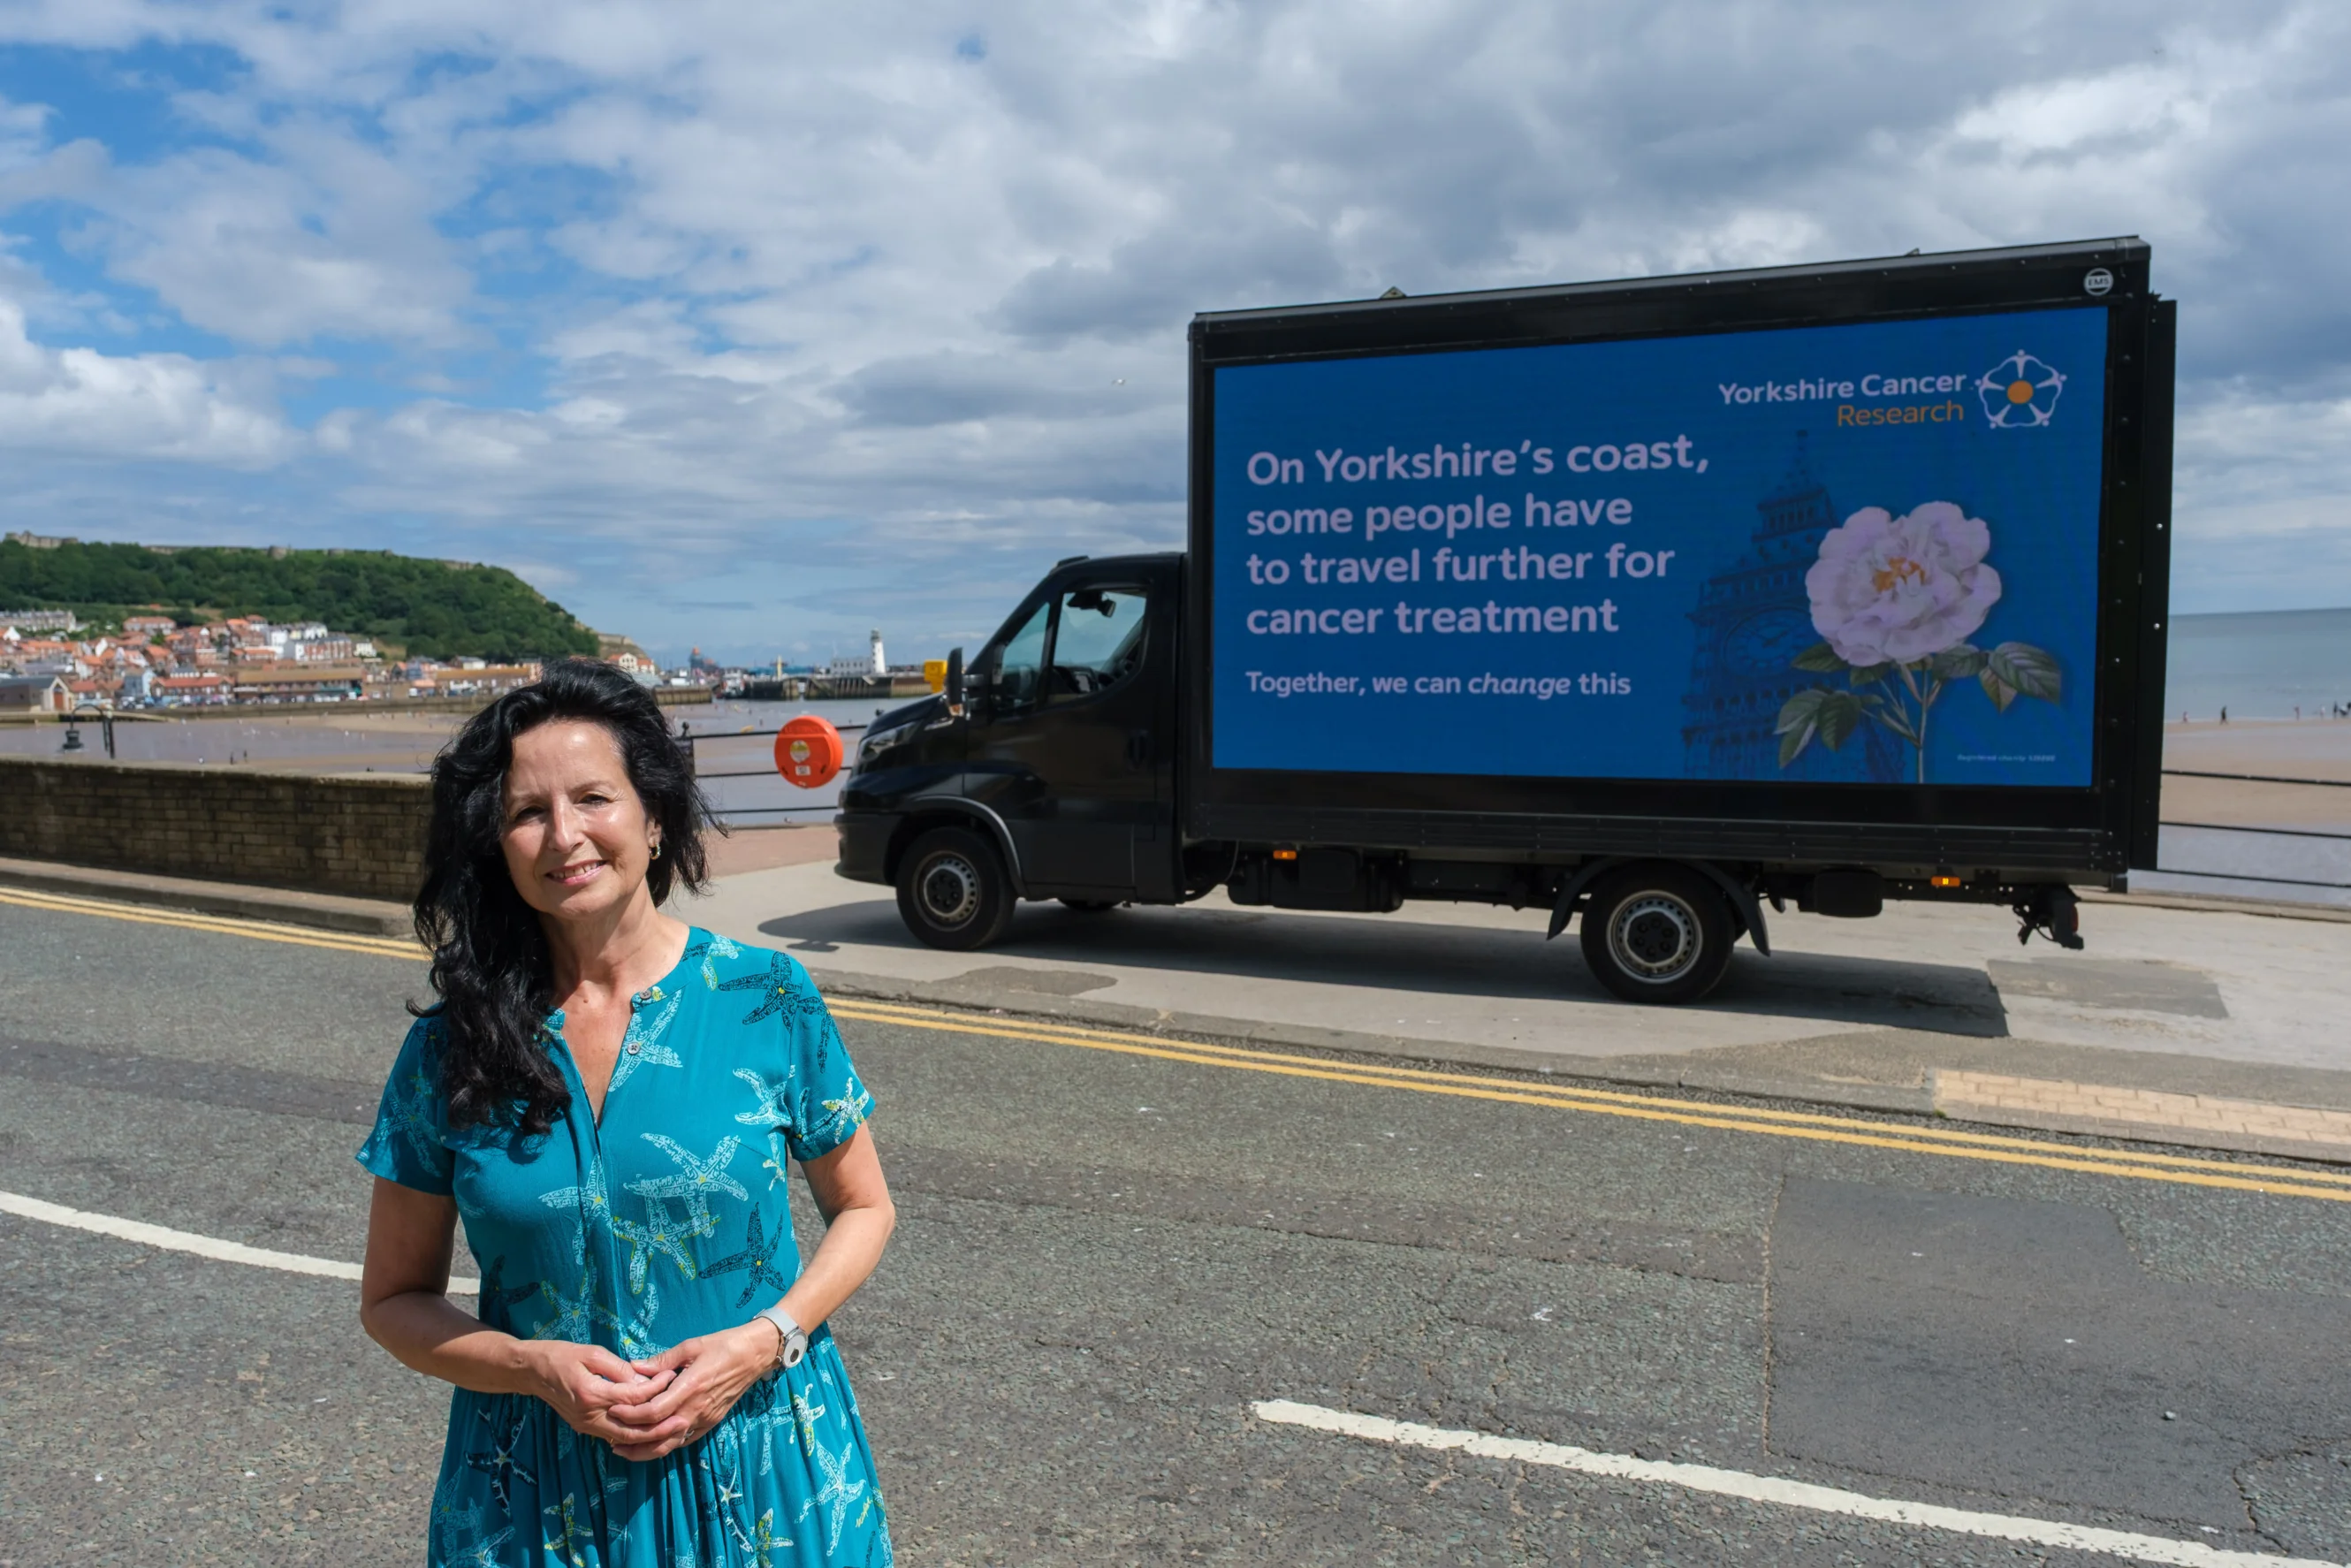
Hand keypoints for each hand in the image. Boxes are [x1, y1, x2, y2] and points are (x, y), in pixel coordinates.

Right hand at [521, 1340, 673, 1444]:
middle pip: (631, 1430)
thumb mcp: (592, 1353)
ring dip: (649, 1436)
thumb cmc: (561, 1356)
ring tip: (672, 1429)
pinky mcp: (585, 1428)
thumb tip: (644, 1380)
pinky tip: (650, 1429)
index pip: (633, 1397)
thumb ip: (619, 1368)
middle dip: (659, 1427)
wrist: (531, 1372)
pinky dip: (633, 1435)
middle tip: (682, 1419)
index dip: (656, 1388)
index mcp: (592, 1394)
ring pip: (624, 1439)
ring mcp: (586, 1426)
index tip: (673, 1375)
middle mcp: (590, 1416)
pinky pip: (614, 1436)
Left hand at [605, 1325, 774, 1461]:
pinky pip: (684, 1441)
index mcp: (690, 1387)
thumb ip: (662, 1361)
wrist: (755, 1355)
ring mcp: (705, 1418)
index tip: (613, 1410)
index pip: (655, 1411)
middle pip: (659, 1434)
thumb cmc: (723, 1345)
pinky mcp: (711, 1423)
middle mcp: (697, 1408)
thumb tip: (634, 1367)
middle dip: (632, 1437)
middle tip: (610, 1434)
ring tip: (623, 1448)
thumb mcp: (691, 1346)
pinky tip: (649, 1445)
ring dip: (645, 1450)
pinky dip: (665, 1446)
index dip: (631, 1414)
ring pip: (671, 1444)